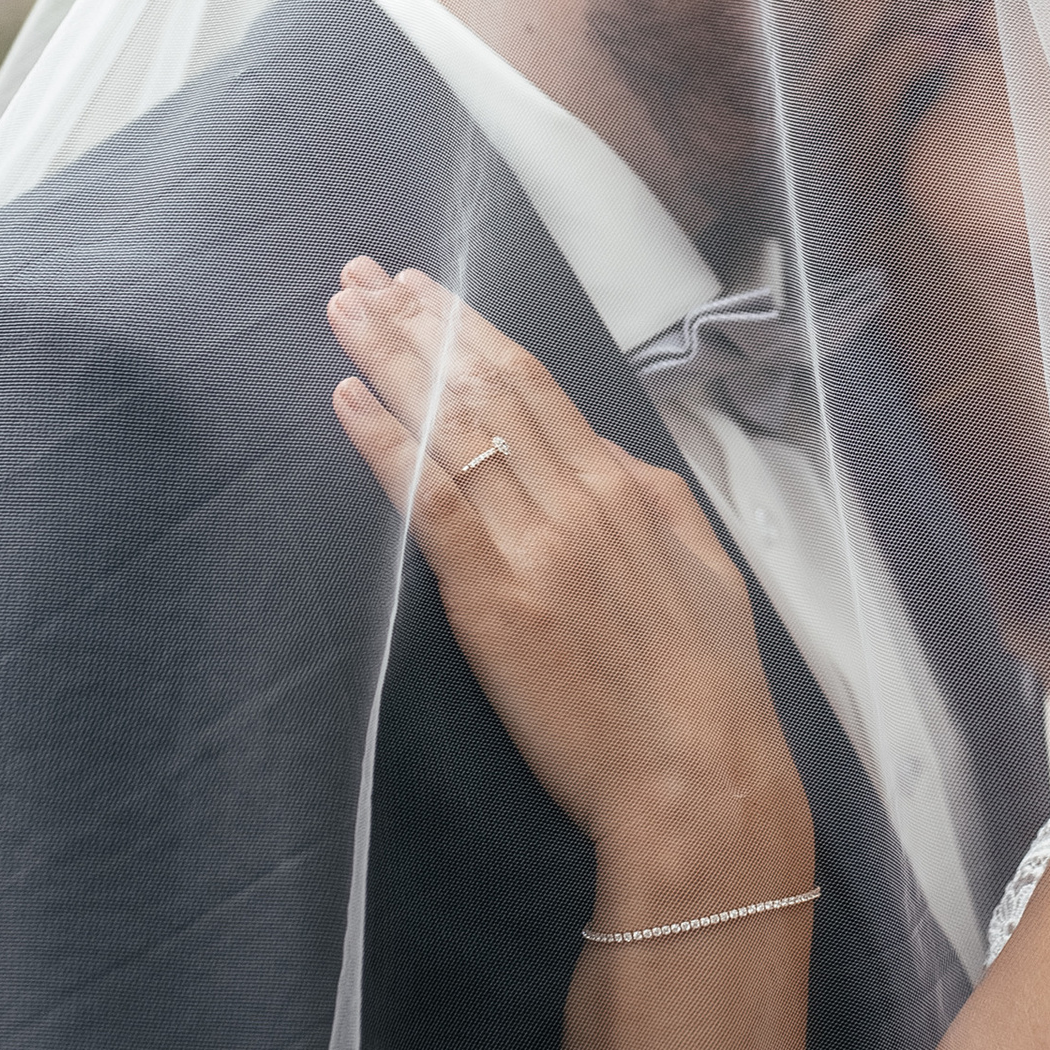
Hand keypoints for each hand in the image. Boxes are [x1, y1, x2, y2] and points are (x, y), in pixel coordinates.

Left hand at [327, 265, 807, 879]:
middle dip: (418, 323)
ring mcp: (533, 542)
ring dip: (388, 359)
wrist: (698, 776)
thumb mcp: (701, 570)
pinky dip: (383, 442)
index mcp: (627, 487)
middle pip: (483, 386)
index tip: (427, 290)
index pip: (534, 385)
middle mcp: (578, 498)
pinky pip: (427, 498)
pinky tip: (347, 398)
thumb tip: (604, 462)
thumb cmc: (706, 690)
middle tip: (363, 273)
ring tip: (342, 309)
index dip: (474, 331)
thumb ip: (649, 504)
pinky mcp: (493, 596)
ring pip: (451, 425)